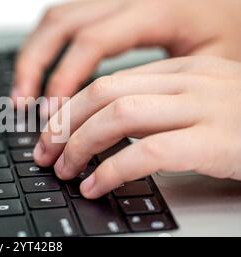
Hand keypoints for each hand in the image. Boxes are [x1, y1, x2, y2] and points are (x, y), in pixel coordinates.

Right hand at [12, 0, 240, 104]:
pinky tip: (40, 74)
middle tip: (23, 106)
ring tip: (22, 95)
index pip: (92, 42)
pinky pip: (62, 20)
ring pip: (54, 19)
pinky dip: (44, 48)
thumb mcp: (212, 57)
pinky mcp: (103, 6)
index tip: (53, 114)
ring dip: (31, 57)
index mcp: (152, 10)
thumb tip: (129, 125)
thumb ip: (167, 85)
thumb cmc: (227, 25)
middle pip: (59, 24)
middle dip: (34, 68)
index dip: (65, 78)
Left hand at [33, 56, 240, 198]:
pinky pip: (147, 152)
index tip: (50, 134)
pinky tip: (97, 186)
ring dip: (80, 147)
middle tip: (46, 154)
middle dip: (65, 126)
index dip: (70, 110)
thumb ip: (157, 111)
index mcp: (182, 71)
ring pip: (118, 117)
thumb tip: (104, 131)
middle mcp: (190, 82)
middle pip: (104, 95)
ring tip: (65, 171)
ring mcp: (205, 107)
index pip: (108, 83)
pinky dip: (112, 170)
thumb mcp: (200, 107)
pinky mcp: (216, 140)